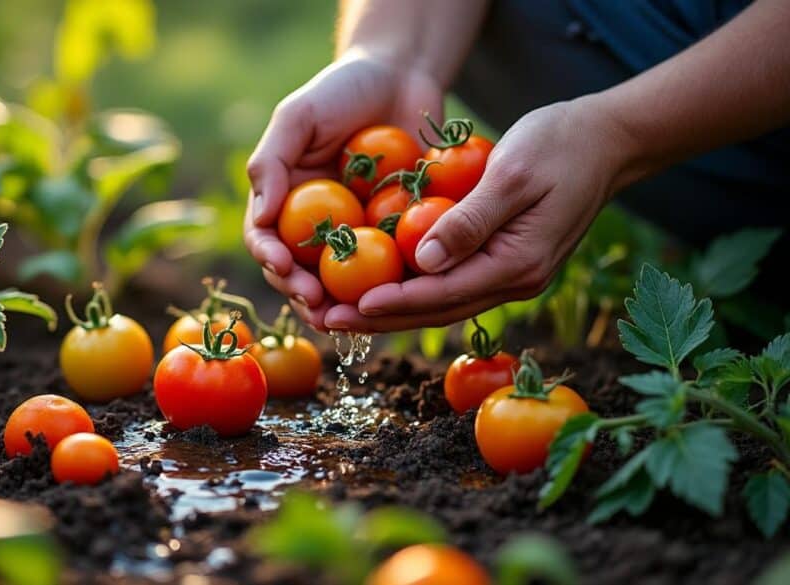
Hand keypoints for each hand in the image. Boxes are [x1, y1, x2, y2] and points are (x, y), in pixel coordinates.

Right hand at [244, 50, 443, 329]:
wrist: (402, 77)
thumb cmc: (341, 89)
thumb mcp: (298, 116)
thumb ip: (271, 161)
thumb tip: (258, 218)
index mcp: (283, 201)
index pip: (266, 241)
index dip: (270, 260)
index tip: (284, 267)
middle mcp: (314, 226)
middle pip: (299, 273)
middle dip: (303, 295)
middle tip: (318, 304)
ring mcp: (355, 235)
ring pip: (342, 283)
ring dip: (342, 306)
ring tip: (350, 318)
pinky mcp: (394, 237)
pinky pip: (390, 268)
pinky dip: (390, 287)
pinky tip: (397, 298)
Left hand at [323, 98, 637, 331]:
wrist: (607, 141)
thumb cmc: (560, 145)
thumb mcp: (512, 174)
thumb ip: (469, 220)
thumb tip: (422, 263)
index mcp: (517, 264)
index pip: (443, 294)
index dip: (394, 303)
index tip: (349, 307)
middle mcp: (515, 280)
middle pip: (437, 310)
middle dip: (380, 319)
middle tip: (328, 321)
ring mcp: (512, 275)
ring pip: (442, 303)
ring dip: (392, 310)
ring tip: (341, 313)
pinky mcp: (505, 261)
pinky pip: (452, 283)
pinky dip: (414, 288)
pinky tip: (378, 285)